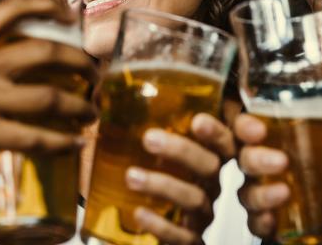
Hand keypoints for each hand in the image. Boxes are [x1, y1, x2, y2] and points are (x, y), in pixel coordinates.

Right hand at [0, 0, 97, 183]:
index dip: (47, 3)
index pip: (12, 8)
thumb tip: (12, 61)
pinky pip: (36, 139)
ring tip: (91, 112)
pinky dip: (62, 143)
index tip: (70, 11)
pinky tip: (75, 144)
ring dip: (81, 106)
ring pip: (51, 97)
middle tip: (95, 73)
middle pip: (47, 51)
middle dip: (81, 62)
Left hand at [124, 114, 235, 244]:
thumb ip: (134, 120)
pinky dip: (161, 225)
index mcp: (206, 156)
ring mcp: (202, 214)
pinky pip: (183, 236)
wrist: (155, 229)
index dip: (217, 130)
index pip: (223, 139)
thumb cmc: (155, 176)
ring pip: (194, 198)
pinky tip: (139, 213)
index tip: (198, 120)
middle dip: (182, 150)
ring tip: (131, 176)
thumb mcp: (148, 148)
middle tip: (150, 138)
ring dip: (163, 185)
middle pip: (209, 165)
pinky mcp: (191, 241)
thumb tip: (99, 91)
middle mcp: (209, 184)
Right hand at [235, 113, 321, 239]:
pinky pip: (255, 224)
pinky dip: (262, 222)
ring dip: (262, 193)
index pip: (246, 126)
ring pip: (248, 193)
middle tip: (282, 161)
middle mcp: (262, 165)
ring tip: (285, 193)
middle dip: (257, 159)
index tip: (258, 130)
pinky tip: (274, 221)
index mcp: (273, 138)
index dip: (245, 126)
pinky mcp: (271, 222)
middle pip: (245, 159)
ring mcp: (263, 194)